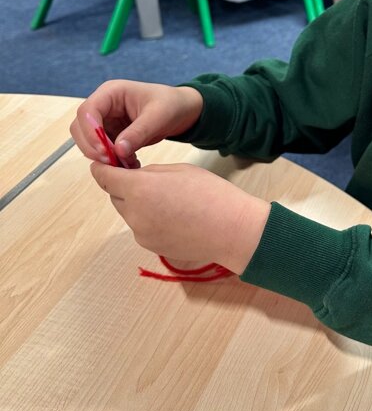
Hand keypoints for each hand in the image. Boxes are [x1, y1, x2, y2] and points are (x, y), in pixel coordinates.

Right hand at [70, 80, 203, 167]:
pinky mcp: (111, 134)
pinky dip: (112, 159)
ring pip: (88, 141)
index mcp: (112, 92)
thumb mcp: (159, 116)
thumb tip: (118, 150)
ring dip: (102, 155)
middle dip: (93, 147)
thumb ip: (139, 132)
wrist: (181, 110)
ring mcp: (105, 120)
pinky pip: (102, 149)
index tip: (105, 151)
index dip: (90, 132)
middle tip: (114, 161)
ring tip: (127, 163)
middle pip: (80, 127)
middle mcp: (104, 105)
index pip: (87, 111)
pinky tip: (130, 163)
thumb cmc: (171, 104)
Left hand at [91, 161, 269, 273]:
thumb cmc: (211, 194)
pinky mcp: (150, 246)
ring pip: (128, 212)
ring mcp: (140, 233)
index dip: (101, 168)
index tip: (103, 164)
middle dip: (123, 186)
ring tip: (168, 200)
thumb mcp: (180, 170)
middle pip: (115, 196)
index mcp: (140, 188)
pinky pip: (141, 227)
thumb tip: (136, 177)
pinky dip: (149, 220)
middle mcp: (134, 213)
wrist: (231, 229)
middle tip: (147, 180)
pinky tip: (174, 217)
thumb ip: (151, 173)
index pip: (104, 177)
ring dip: (137, 204)